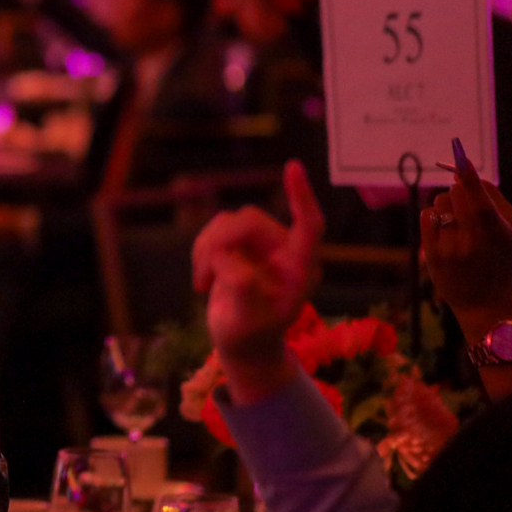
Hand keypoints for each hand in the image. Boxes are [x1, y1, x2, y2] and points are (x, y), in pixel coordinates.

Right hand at [193, 158, 323, 371]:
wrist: (241, 344)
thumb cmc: (250, 335)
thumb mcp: (246, 321)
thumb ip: (242, 289)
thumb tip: (226, 256)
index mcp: (301, 270)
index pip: (309, 226)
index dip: (301, 197)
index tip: (293, 167)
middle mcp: (285, 252)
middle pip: (251, 223)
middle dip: (220, 244)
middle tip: (203, 276)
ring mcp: (263, 246)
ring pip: (230, 222)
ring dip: (207, 249)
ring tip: (202, 282)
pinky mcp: (241, 245)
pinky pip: (216, 229)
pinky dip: (202, 251)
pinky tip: (202, 278)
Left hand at [424, 141, 511, 318]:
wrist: (487, 302)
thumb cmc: (499, 257)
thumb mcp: (509, 229)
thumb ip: (492, 198)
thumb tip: (464, 171)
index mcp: (498, 232)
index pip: (480, 203)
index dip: (470, 180)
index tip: (461, 160)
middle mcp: (474, 241)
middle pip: (456, 194)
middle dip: (460, 190)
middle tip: (466, 202)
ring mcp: (451, 249)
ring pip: (440, 202)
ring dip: (447, 205)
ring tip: (459, 225)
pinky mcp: (432, 255)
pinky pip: (427, 215)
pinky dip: (434, 216)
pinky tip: (446, 230)